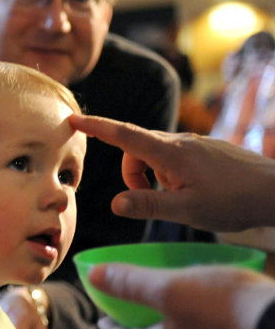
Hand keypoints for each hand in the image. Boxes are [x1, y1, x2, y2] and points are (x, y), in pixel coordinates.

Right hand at [69, 114, 274, 231]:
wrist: (274, 190)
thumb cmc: (233, 201)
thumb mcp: (187, 210)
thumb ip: (149, 205)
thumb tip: (114, 203)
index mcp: (170, 153)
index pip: (124, 134)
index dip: (97, 127)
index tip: (73, 118)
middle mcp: (179, 142)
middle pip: (135, 149)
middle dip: (132, 174)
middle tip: (149, 200)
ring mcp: (193, 145)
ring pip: (154, 155)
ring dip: (151, 178)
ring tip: (175, 200)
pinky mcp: (203, 151)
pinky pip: (172, 158)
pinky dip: (167, 175)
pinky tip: (189, 193)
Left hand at [90, 263, 274, 328]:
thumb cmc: (220, 307)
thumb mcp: (168, 289)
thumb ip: (131, 283)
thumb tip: (92, 276)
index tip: (102, 319)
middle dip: (137, 324)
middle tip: (129, 306)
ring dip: (165, 318)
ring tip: (163, 296)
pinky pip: (202, 328)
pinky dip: (190, 313)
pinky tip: (200, 296)